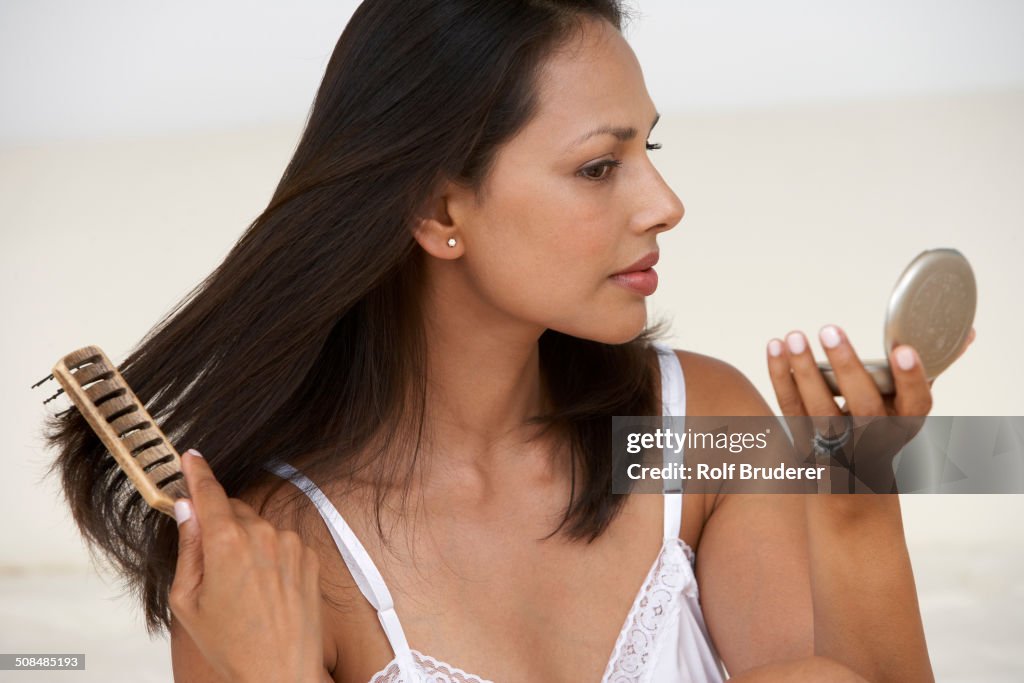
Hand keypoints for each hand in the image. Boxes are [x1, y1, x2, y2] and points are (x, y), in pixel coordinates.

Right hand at [170, 449, 325, 682]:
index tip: (190, 457)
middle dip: (218, 523)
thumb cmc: (231, 644)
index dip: (197, 472)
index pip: (209, 492)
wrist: (281, 672)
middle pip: (232, 510)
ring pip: (258, 526)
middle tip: (209, 562)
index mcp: (227, 542)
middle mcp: (263, 533)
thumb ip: (188, 547)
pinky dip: (269, 554)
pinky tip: (263, 588)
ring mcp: (291, 543)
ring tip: (240, 587)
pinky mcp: (309, 555)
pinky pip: (281, 542)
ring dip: (245, 541)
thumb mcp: (188, 600)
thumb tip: (187, 509)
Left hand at [765, 325, 974, 490]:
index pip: (917, 402)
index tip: (903, 349)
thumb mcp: (906, 410)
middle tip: (829, 328)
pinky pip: (791, 409)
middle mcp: (875, 440)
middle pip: (864, 405)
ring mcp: (837, 448)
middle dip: (846, 365)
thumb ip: (924, 372)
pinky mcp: (805, 447)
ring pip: (819, 409)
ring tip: (793, 336)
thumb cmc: (882, 436)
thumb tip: (965, 331)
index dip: (911, 377)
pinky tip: (774, 347)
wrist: (853, 494)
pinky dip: (781, 377)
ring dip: (803, 370)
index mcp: (905, 426)